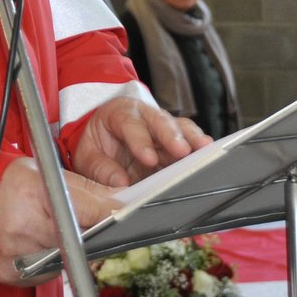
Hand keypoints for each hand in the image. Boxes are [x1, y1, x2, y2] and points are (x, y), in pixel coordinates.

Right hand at [0, 158, 121, 283]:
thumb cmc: (14, 187)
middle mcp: (23, 224)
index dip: (105, 214)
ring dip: (68, 249)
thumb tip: (121, 201)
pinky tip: (39, 246)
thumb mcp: (48, 175)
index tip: (120, 215)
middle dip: (87, 234)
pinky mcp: (16, 273)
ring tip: (51, 231)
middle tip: (81, 224)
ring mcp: (18, 252)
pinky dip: (51, 261)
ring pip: (65, 258)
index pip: (82, 209)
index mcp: (31, 190)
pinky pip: (48, 272)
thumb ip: (86, 189)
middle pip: (76, 238)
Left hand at [71, 96, 209, 188]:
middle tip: (182, 151)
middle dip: (172, 136)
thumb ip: (100, 168)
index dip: (141, 141)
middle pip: (161, 121)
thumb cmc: (98, 144)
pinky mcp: (176, 140)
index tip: (148, 158)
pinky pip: (190, 141)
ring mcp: (163, 127)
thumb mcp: (87, 155)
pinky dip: (198, 149)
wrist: (104, 137)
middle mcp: (145, 115)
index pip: (131, 124)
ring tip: (204, 151)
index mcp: (120, 113)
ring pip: (181, 128)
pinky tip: (209, 156)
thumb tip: (119, 182)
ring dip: (192, 140)